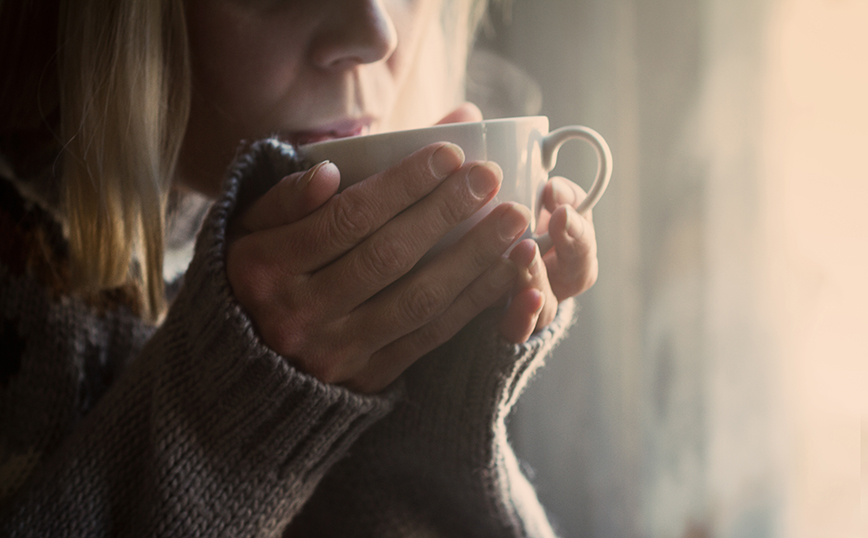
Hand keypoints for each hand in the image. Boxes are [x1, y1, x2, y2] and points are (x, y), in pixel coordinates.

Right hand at [226, 139, 534, 393]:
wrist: (249, 364)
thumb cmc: (258, 275)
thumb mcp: (250, 228)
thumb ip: (287, 196)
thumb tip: (331, 170)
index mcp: (264, 266)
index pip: (347, 217)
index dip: (403, 184)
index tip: (450, 152)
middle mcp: (298, 313)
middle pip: (387, 256)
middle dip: (446, 213)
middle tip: (490, 178)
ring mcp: (336, 351)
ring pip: (418, 300)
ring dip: (474, 258)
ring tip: (515, 222)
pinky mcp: (368, 376)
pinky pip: (431, 336)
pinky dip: (474, 302)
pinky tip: (507, 271)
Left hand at [433, 102, 599, 343]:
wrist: (398, 290)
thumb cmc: (430, 224)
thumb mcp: (440, 190)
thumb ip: (455, 158)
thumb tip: (467, 111)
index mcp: (539, 227)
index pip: (574, 213)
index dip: (572, 199)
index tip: (551, 186)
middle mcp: (541, 268)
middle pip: (579, 260)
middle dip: (575, 236)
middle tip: (558, 216)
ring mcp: (525, 302)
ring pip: (555, 296)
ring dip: (545, 272)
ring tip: (527, 253)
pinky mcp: (500, 329)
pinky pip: (522, 329)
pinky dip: (525, 313)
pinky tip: (525, 297)